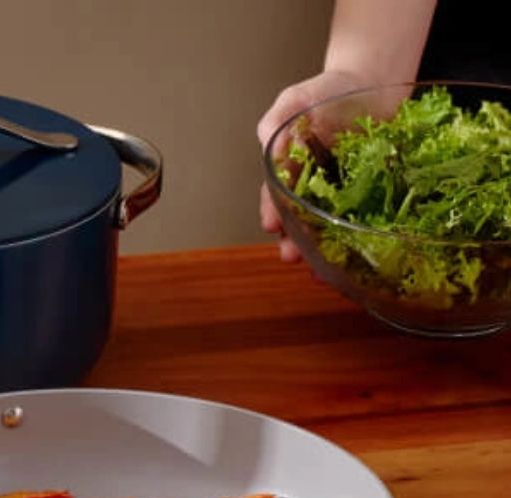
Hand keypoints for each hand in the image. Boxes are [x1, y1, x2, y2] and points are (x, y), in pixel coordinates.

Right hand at [256, 69, 366, 261]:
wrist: (375, 81)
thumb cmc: (332, 88)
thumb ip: (278, 120)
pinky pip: (364, 216)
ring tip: (323, 269)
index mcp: (290, 166)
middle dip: (293, 240)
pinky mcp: (371, 191)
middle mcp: (312, 184)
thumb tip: (269, 144)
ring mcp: (342, 190)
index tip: (272, 225)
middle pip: (298, 219)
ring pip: (328, 225)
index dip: (272, 211)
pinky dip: (359, 235)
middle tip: (292, 256)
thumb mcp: (297, 97)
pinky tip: (361, 251)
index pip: (274, 194)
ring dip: (323, 248)